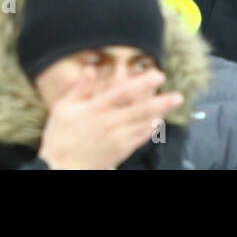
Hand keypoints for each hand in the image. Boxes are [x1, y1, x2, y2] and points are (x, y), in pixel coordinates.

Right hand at [36, 68, 182, 169]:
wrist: (60, 167)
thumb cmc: (59, 136)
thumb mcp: (63, 107)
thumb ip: (80, 88)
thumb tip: (91, 70)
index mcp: (95, 109)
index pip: (123, 93)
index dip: (142, 84)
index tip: (158, 76)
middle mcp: (108, 123)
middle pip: (139, 110)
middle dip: (160, 102)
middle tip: (177, 95)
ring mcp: (115, 139)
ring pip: (142, 125)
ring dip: (158, 114)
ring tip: (171, 104)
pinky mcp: (119, 151)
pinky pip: (138, 139)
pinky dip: (149, 131)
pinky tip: (157, 124)